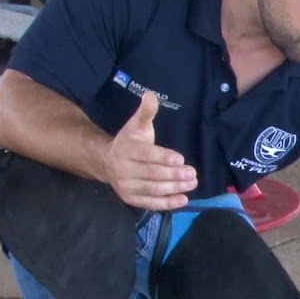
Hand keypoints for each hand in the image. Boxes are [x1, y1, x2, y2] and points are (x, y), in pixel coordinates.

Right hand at [103, 91, 196, 209]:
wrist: (106, 163)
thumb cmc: (129, 142)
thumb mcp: (136, 125)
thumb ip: (146, 112)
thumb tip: (151, 95)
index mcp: (126, 150)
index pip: (146, 155)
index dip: (164, 157)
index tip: (180, 159)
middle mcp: (123, 169)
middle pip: (152, 174)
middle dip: (174, 175)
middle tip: (193, 173)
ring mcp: (126, 186)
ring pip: (153, 189)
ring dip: (175, 188)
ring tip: (192, 183)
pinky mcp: (131, 199)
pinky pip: (151, 203)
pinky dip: (167, 203)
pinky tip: (183, 200)